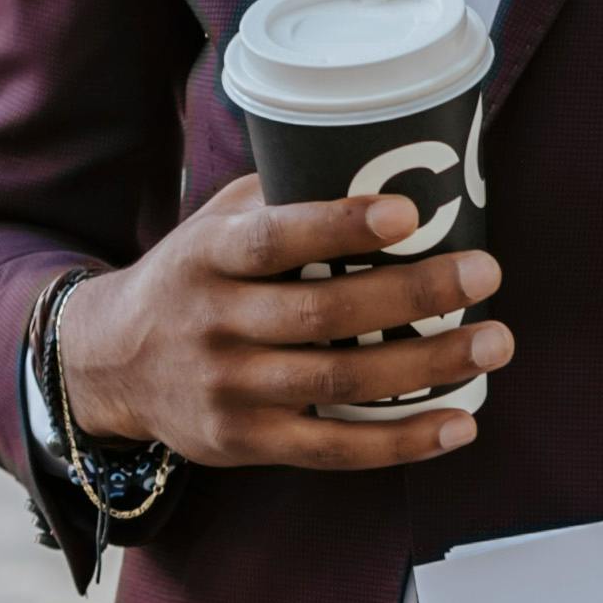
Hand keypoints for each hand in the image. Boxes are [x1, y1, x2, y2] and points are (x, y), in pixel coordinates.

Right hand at [54, 182, 510, 473]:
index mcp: (207, 257)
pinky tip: (459, 424)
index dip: (340, 226)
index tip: (408, 214)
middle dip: (413, 295)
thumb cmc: (190, 279)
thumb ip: (282, 197)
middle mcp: (214, 324)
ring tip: (494, 342)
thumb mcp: (213, 225)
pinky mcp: (246, 443)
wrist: (109, 365)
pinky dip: (402, 440)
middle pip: (323, 315)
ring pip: (339, 383)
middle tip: (485, 273)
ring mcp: (230, 390)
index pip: (274, 240)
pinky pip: (334, 449)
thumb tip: (385, 154)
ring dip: (427, 367)